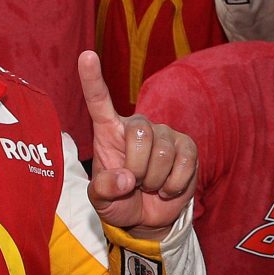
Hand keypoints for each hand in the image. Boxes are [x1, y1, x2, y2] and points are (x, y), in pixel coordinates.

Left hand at [79, 51, 197, 231]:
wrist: (149, 218)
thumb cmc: (120, 201)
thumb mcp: (102, 201)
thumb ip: (104, 190)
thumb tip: (127, 178)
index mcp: (108, 132)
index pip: (99, 101)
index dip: (92, 79)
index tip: (86, 56)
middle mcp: (137, 126)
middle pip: (139, 134)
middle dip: (137, 168)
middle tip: (135, 184)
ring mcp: (165, 133)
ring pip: (163, 151)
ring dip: (155, 180)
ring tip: (150, 186)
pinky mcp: (188, 146)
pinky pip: (183, 163)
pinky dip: (174, 184)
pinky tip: (167, 187)